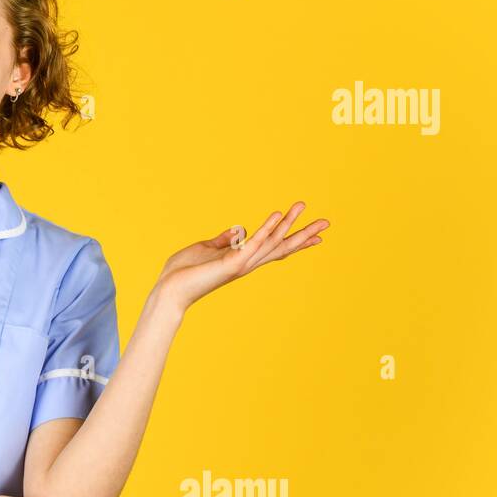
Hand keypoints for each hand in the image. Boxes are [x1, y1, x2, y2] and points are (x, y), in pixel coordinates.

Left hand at [151, 202, 329, 313]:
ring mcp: (241, 264)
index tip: (316, 235)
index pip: (273, 248)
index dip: (294, 240)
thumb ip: (223, 241)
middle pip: (281, 246)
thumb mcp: (205, 249)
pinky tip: (277, 214)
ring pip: (271, 241)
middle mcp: (246, 263)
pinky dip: (265, 228)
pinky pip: (252, 243)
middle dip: (303, 234)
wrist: (169, 289)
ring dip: (288, 223)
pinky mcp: (232, 263)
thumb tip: (235, 230)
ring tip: (302, 206)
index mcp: (241, 259)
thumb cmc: (183, 272)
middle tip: (327, 222)